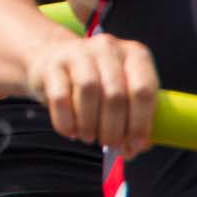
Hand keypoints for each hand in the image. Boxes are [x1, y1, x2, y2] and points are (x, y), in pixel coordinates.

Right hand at [26, 32, 157, 157]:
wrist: (53, 59)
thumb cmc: (97, 82)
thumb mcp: (123, 92)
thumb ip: (134, 120)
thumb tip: (133, 148)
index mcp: (135, 54)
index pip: (144, 90)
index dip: (141, 123)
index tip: (134, 145)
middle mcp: (108, 48)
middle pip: (116, 94)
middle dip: (114, 129)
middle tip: (110, 145)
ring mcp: (79, 52)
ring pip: (89, 91)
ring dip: (90, 124)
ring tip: (89, 137)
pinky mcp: (52, 63)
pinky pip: (60, 97)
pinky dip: (67, 121)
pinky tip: (70, 130)